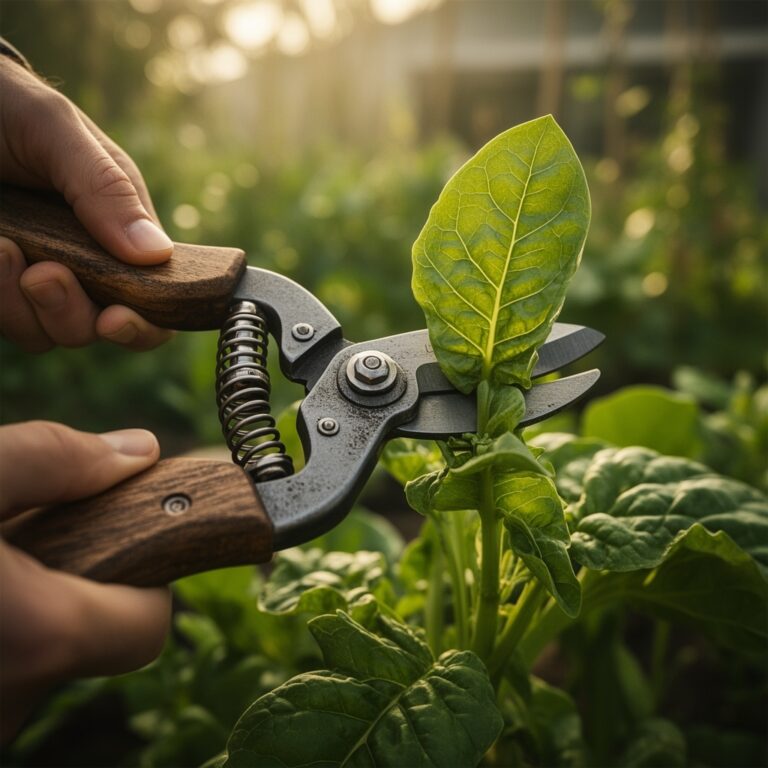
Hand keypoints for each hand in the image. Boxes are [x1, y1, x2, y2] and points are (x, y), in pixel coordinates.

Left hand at [0, 56, 173, 351]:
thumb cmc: (7, 106)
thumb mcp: (58, 131)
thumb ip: (107, 189)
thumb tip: (157, 255)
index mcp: (122, 234)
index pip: (156, 301)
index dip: (145, 324)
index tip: (115, 319)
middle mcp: (87, 265)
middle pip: (97, 329)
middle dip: (72, 314)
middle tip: (44, 274)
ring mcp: (39, 277)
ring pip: (48, 334)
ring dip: (26, 307)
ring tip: (3, 248)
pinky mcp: (1, 286)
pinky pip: (8, 321)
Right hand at [0, 421, 171, 742]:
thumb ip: (55, 459)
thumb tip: (137, 452)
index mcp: (37, 635)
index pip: (149, 628)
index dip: (142, 583)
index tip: (112, 548)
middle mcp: (8, 700)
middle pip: (91, 640)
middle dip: (71, 589)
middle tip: (24, 547)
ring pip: (37, 660)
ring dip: (25, 613)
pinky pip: (0, 674)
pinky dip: (0, 633)